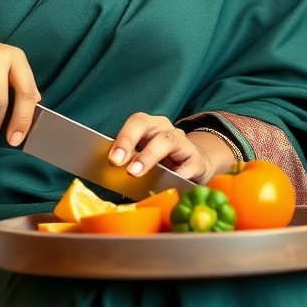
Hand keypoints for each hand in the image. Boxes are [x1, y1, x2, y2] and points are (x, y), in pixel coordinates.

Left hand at [108, 113, 236, 184]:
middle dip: (128, 141)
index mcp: (149, 126)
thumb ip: (128, 162)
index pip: (134, 123)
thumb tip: (109, 175)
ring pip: (167, 141)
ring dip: (148, 156)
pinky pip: (189, 166)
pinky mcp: (197, 161)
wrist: (196, 167)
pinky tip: (170, 182)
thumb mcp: (143, 159)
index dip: (122, 138)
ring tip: (134, 172)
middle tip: (116, 162)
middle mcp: (165, 129)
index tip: (112, 158)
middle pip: (145, 124)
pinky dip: (179, 174)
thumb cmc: (164, 163)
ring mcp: (183, 143)